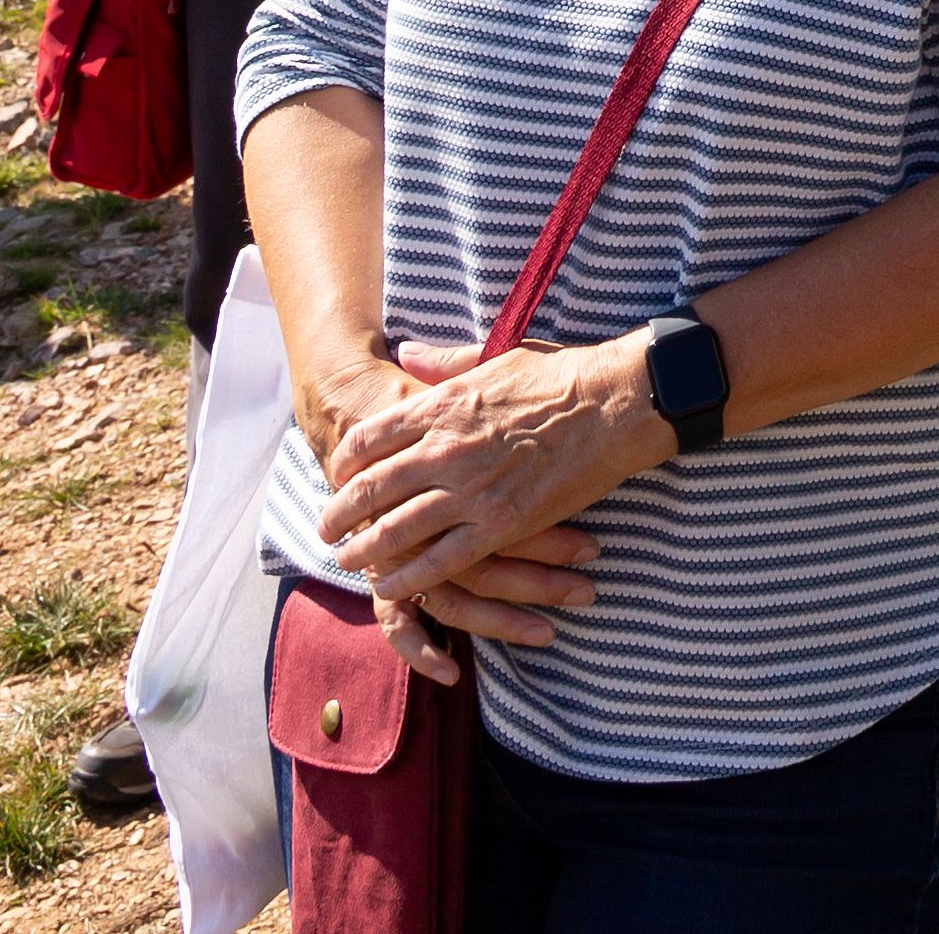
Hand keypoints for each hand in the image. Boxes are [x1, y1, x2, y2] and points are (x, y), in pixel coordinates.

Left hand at [315, 335, 660, 652]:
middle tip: (325, 528)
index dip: (345, 461)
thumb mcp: (495, 354)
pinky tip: (389, 585)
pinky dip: (408, 576)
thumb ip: (444, 361)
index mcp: (441, 405)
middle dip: (340, 512)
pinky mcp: (499, 524)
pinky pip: (440, 559)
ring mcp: (470, 490)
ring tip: (347, 560)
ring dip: (364, 549)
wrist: (614, 404)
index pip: (369, 438)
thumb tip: (405, 353)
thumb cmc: (560, 375)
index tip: (337, 474)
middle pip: (371, 487)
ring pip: (395, 528)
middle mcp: (445, 448)